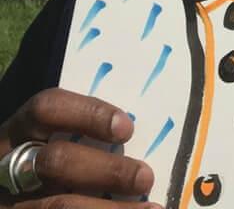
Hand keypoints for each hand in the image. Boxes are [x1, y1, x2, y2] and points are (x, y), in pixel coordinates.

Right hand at [0, 89, 157, 206]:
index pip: (46, 109)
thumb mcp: (46, 147)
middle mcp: (5, 167)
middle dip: (107, 170)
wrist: (16, 201)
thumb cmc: (44, 171)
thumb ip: (80, 140)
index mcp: (17, 133)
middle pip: (56, 160)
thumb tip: (139, 143)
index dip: (88, 113)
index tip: (127, 129)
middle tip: (145, 179)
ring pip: (57, 205)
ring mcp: (7, 203)